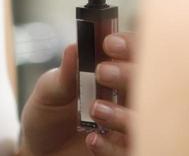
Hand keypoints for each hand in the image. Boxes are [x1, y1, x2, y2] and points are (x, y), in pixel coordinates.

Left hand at [20, 32, 133, 155]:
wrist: (40, 150)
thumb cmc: (48, 113)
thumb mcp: (49, 91)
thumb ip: (64, 74)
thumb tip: (74, 47)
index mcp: (113, 72)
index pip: (134, 52)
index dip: (128, 45)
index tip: (110, 44)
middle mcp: (126, 97)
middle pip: (147, 82)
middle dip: (128, 74)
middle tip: (102, 72)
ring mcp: (127, 125)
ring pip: (144, 119)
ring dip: (123, 114)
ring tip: (95, 110)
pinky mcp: (121, 150)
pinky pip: (129, 149)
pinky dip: (112, 146)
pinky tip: (91, 139)